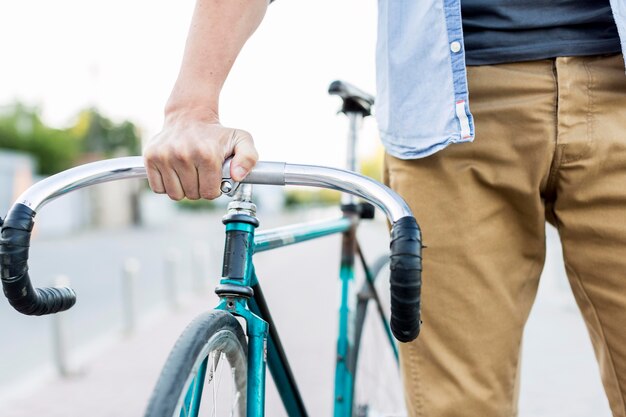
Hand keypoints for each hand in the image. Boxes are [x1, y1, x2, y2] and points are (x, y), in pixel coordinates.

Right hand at [143, 111, 257, 199]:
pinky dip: (167, 185)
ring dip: (183, 188)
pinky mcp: (150, 157)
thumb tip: (237, 176)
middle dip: (199, 188)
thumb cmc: (217, 134)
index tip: (214, 177)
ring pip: (175, 195)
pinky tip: (175, 171)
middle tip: (201, 173)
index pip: (209, 193)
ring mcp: (164, 155)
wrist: (190, 116)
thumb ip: (249, 158)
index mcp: (207, 154)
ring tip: (189, 172)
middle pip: (192, 195)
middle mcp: (183, 154)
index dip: (214, 189)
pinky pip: (158, 188)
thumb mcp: (241, 140)